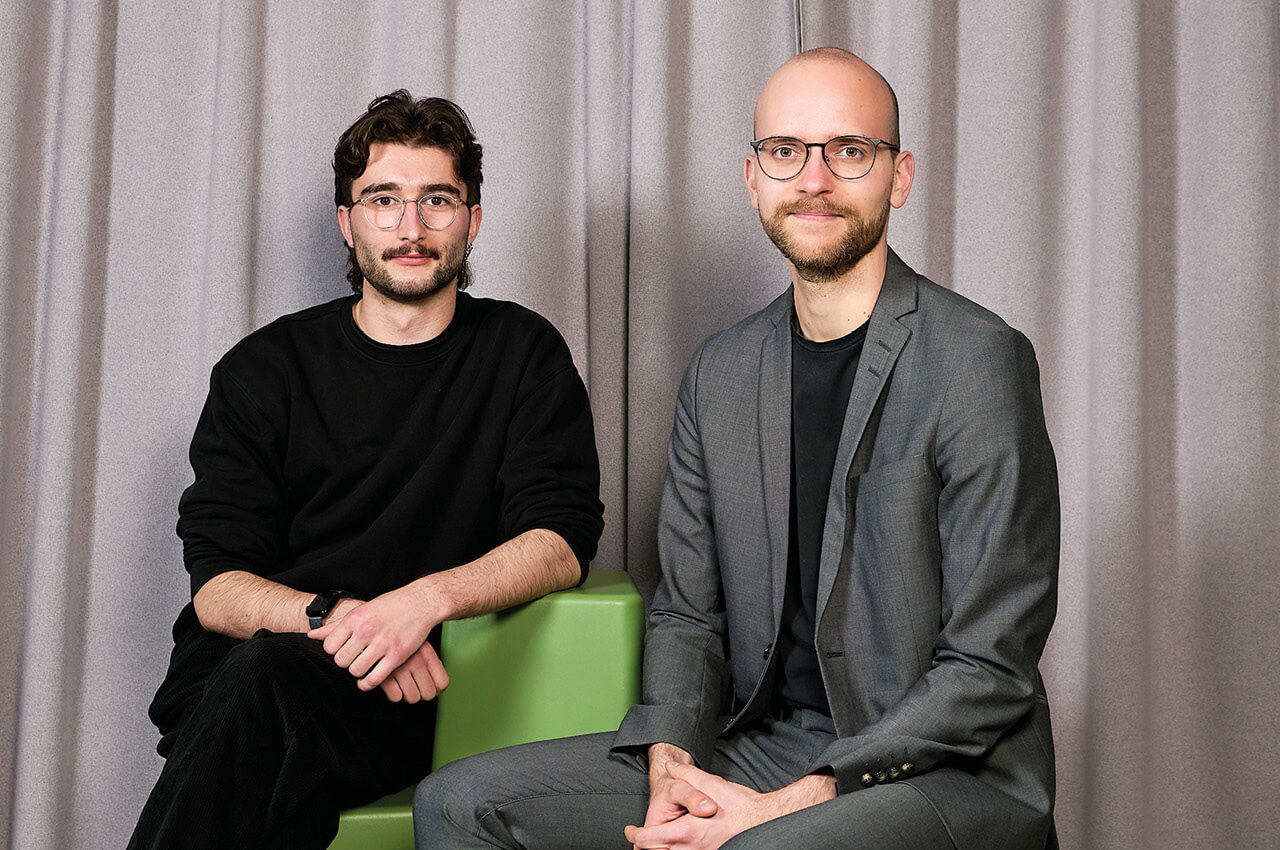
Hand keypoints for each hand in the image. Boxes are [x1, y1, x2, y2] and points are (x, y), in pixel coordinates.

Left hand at [308, 582, 437, 689]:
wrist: (421, 602)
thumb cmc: (391, 605)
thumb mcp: (361, 610)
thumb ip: (336, 625)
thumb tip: (312, 635)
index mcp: (355, 619)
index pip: (329, 647)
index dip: (334, 652)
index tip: (343, 650)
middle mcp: (366, 631)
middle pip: (341, 661)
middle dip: (345, 663)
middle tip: (354, 659)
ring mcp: (382, 644)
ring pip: (355, 671)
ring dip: (357, 672)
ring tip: (364, 666)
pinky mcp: (397, 655)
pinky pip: (374, 679)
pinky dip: (368, 684)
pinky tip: (369, 679)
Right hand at [377, 641, 449, 702]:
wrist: (374, 628)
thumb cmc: (398, 639)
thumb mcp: (418, 644)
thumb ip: (430, 662)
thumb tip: (439, 688)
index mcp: (427, 652)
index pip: (442, 683)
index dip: (436, 690)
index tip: (429, 688)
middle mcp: (416, 660)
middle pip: (428, 694)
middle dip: (421, 693)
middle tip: (413, 686)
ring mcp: (400, 667)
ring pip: (412, 698)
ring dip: (406, 694)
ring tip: (401, 684)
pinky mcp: (383, 675)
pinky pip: (395, 697)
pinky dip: (392, 693)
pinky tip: (390, 683)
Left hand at [627, 763, 835, 849]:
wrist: (767, 822)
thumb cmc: (743, 807)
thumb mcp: (714, 785)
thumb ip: (688, 774)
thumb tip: (671, 765)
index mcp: (690, 831)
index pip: (650, 840)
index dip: (635, 836)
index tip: (631, 830)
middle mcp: (693, 848)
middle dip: (645, 845)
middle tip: (637, 837)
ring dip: (660, 849)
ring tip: (653, 841)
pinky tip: (676, 844)